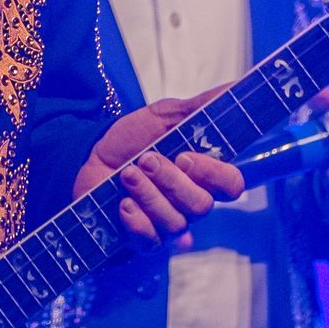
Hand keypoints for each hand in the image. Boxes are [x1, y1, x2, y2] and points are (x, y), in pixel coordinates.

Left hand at [75, 95, 244, 249]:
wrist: (92, 158)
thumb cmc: (133, 140)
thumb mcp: (165, 116)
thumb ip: (201, 106)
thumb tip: (236, 86)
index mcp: (202, 174)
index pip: (231, 185)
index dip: (213, 175)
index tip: (186, 156)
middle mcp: (190, 203)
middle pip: (202, 206)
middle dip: (171, 181)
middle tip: (146, 160)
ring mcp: (169, 225)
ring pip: (176, 223)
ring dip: (148, 194)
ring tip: (128, 175)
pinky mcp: (144, 241)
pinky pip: (151, 242)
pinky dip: (137, 221)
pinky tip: (123, 204)